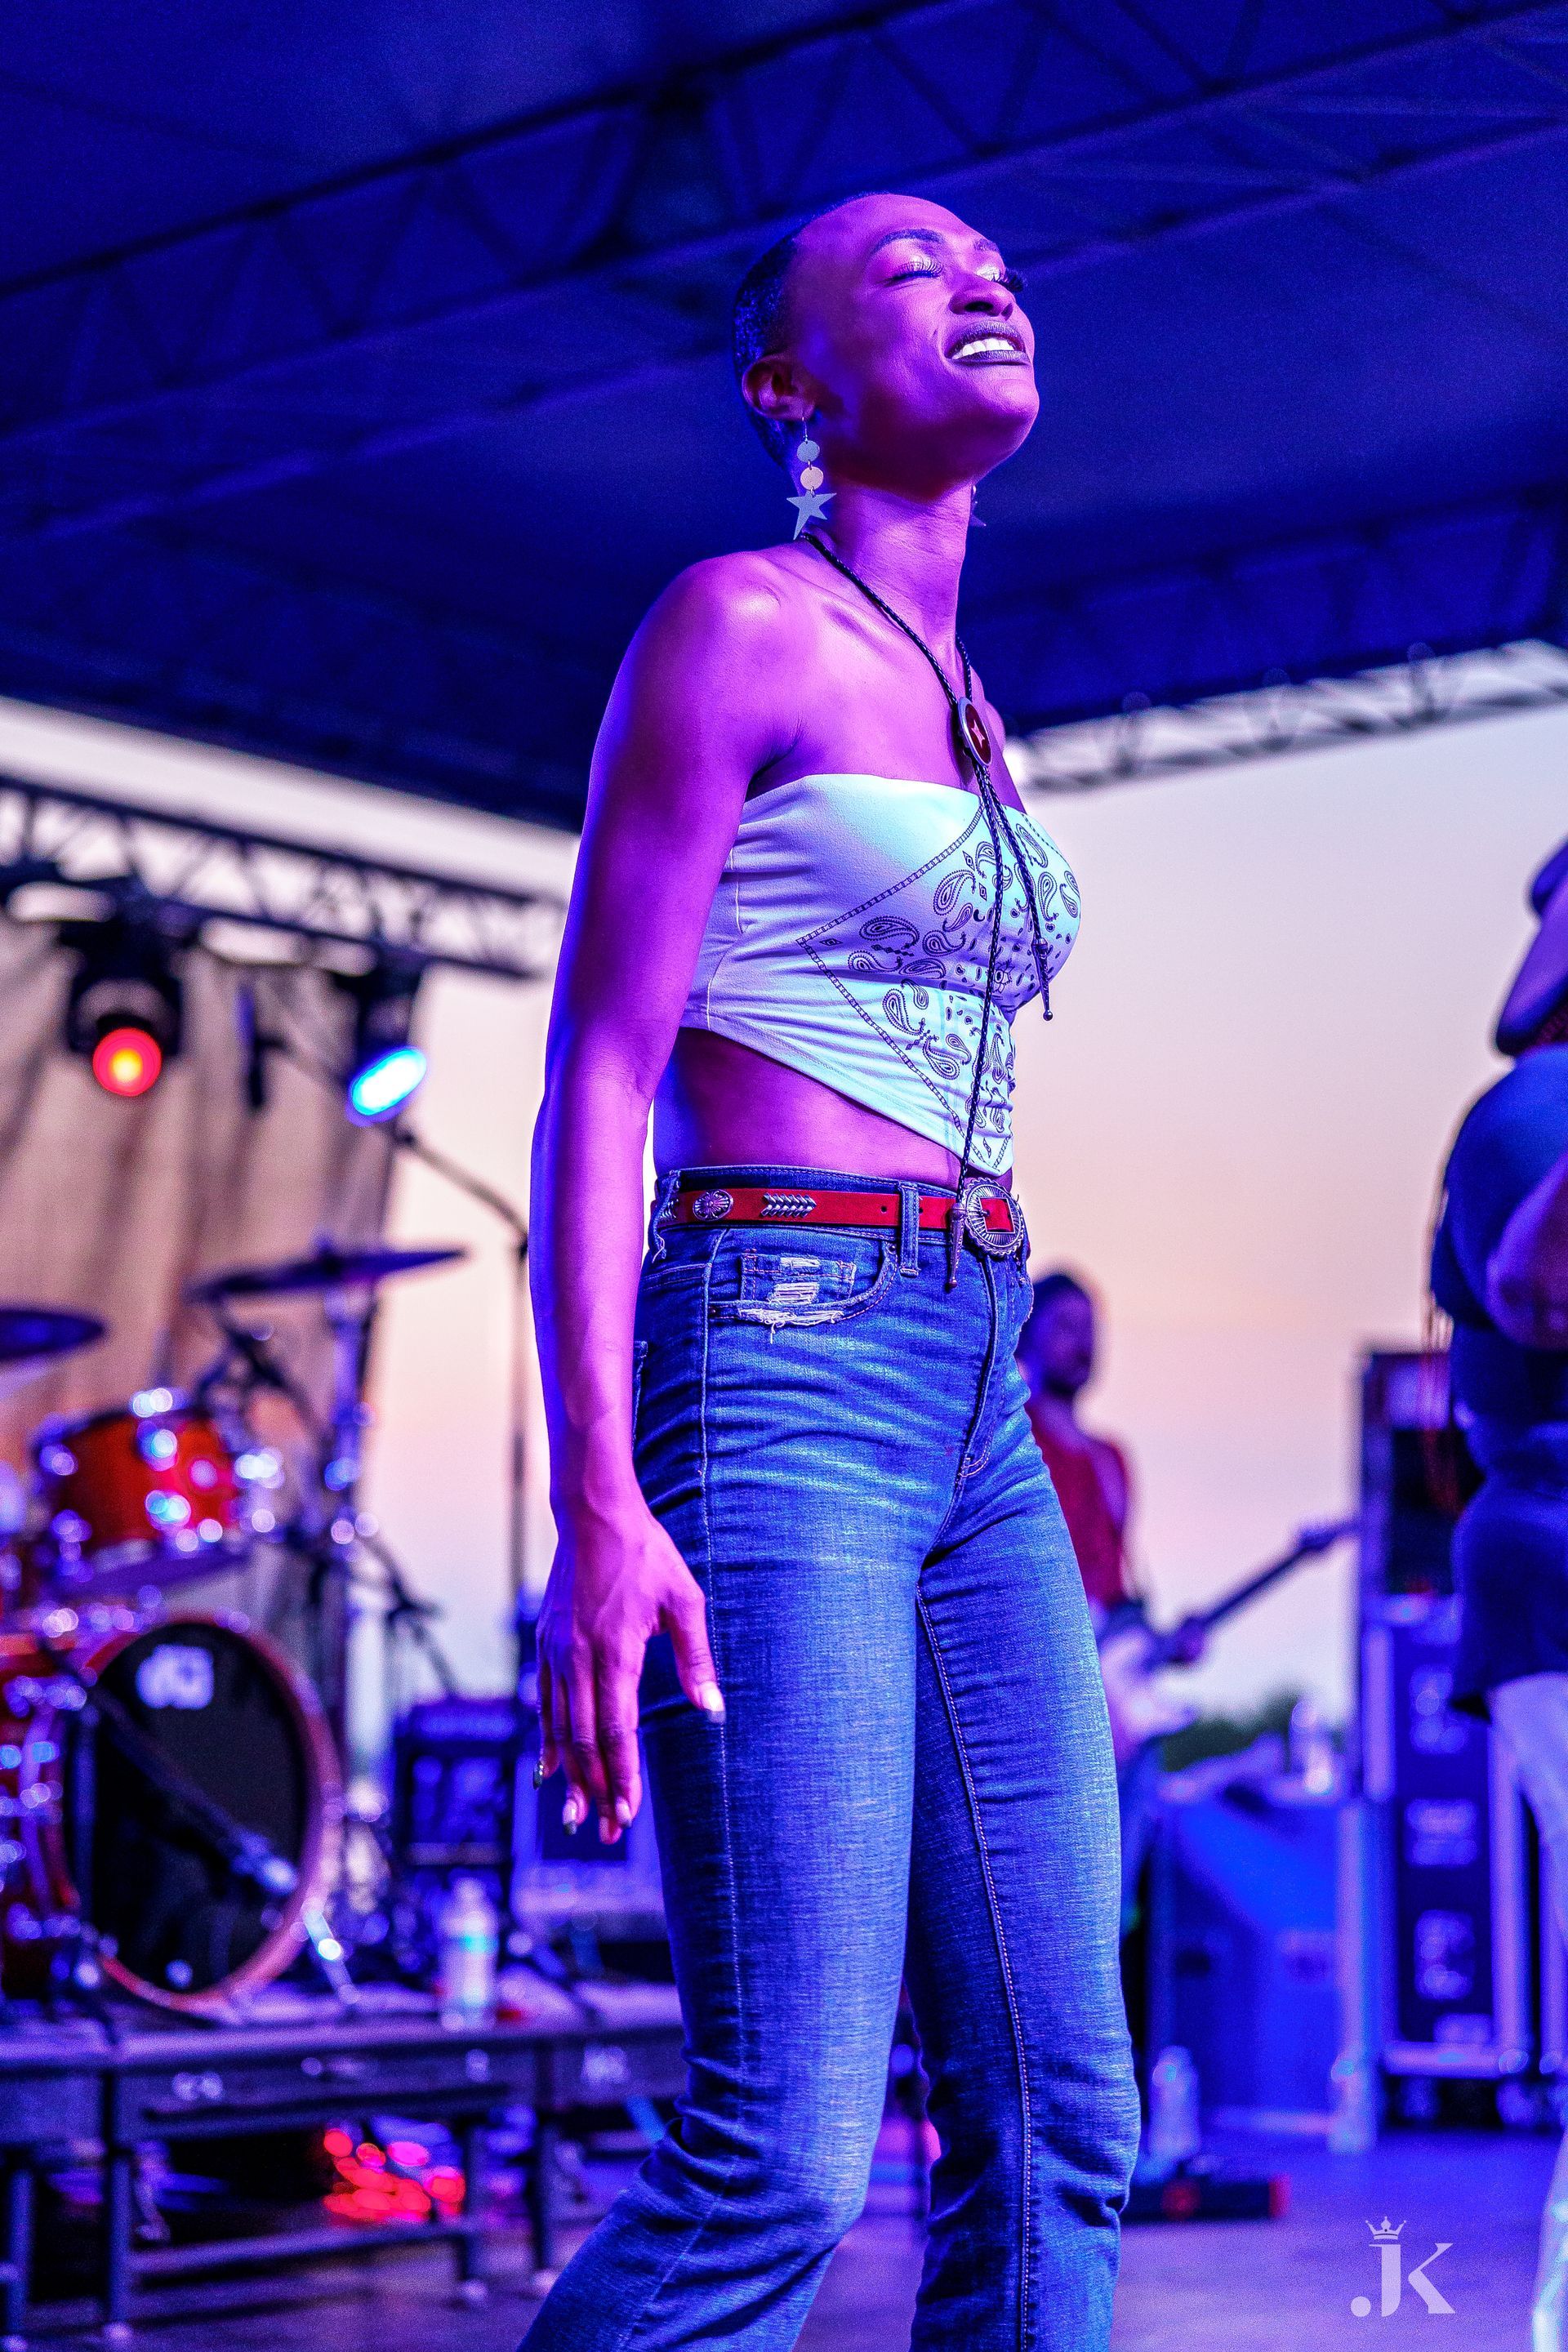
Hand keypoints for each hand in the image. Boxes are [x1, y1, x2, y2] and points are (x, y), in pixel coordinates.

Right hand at [536, 1491, 723, 1844]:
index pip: (618, 1729)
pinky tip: (553, 1766)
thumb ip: (695, 1657)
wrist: (593, 1515)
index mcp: (615, 1650)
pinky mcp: (544, 1642)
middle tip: (606, 1830)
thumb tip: (713, 1708)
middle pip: (585, 1739)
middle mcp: (578, 1657)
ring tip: (576, 1813)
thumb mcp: (684, 1600)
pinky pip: (545, 1703)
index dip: (622, 1775)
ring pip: (560, 1727)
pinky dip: (549, 1739)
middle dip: (596, 1788)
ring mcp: (556, 1651)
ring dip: (570, 1774)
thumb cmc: (646, 1555)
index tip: (627, 1812)